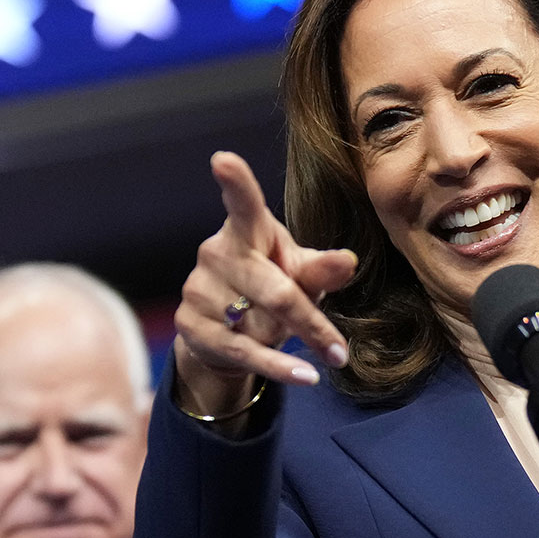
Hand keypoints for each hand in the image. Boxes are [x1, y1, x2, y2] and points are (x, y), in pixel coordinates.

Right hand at [173, 152, 357, 416]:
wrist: (226, 332)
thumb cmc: (271, 286)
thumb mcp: (300, 274)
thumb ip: (321, 269)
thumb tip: (348, 261)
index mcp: (247, 230)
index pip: (243, 203)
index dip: (235, 182)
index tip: (223, 160)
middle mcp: (217, 253)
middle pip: (273, 289)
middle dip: (309, 321)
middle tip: (341, 351)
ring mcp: (198, 289)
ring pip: (258, 324)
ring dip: (290, 342)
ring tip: (310, 351)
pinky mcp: (190, 325)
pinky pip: (242, 352)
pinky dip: (278, 368)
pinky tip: (305, 377)